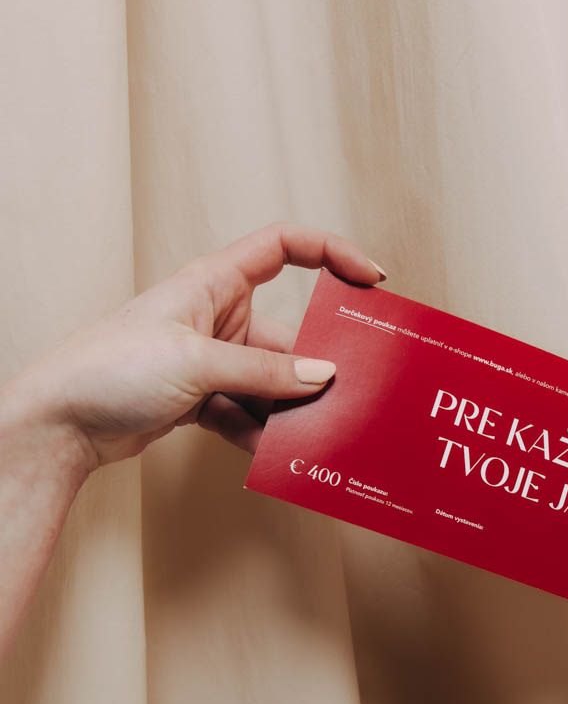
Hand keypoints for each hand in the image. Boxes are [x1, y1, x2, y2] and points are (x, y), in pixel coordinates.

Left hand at [7, 223, 386, 471]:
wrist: (60, 423)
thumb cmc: (111, 368)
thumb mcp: (197, 363)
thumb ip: (265, 371)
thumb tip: (323, 376)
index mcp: (213, 282)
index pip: (284, 248)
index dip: (331, 253)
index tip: (371, 279)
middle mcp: (215, 317)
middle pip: (287, 334)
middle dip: (316, 365)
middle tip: (350, 390)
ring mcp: (209, 361)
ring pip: (271, 381)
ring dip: (290, 408)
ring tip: (317, 432)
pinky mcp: (200, 400)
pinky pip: (248, 414)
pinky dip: (261, 434)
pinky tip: (276, 455)